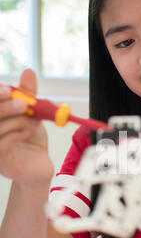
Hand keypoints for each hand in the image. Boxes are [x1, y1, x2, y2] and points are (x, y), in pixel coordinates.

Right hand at [0, 69, 53, 183]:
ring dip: (17, 121)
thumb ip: (27, 94)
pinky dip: (17, 134)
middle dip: (5, 107)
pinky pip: (2, 145)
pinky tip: (29, 131)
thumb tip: (28, 71)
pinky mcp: (0, 162)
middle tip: (24, 103)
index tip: (8, 90)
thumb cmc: (30, 139)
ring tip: (34, 121)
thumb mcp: (31, 113)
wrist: (40, 165)